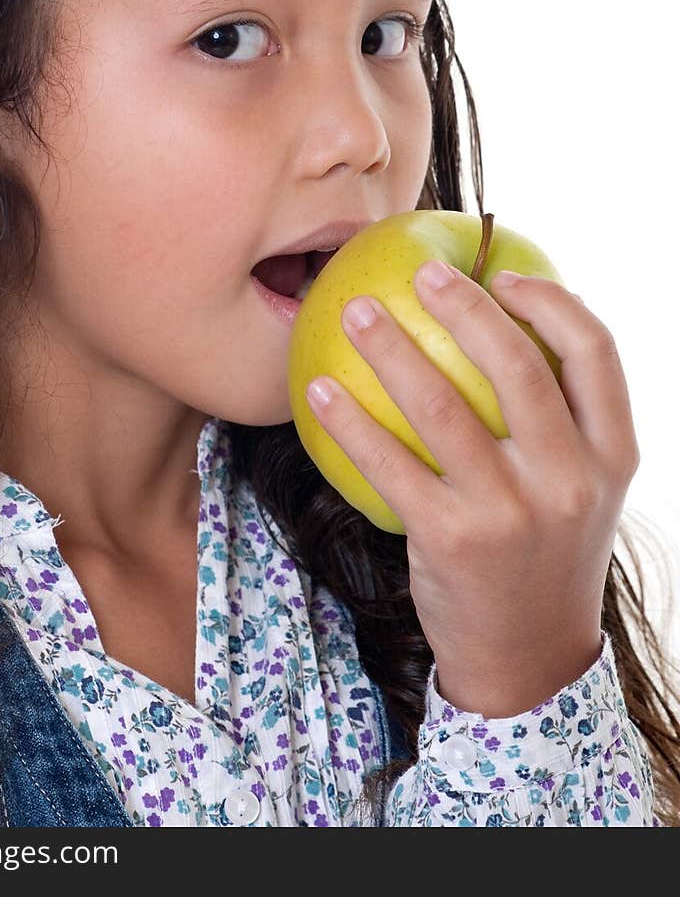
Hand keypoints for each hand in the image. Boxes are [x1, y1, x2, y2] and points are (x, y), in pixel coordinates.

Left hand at [306, 262, 639, 716]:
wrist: (528, 658)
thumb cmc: (544, 550)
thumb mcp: (579, 487)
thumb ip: (560, 421)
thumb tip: (504, 325)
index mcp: (611, 455)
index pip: (596, 353)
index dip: (552, 301)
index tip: (505, 274)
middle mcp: (570, 480)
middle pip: (517, 365)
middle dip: (464, 304)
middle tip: (420, 273)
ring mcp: (511, 512)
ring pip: (441, 406)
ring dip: (389, 348)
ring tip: (355, 312)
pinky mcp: (450, 539)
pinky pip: (388, 464)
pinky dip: (348, 420)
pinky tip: (319, 389)